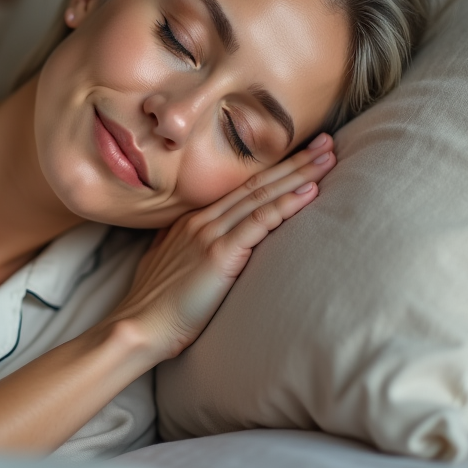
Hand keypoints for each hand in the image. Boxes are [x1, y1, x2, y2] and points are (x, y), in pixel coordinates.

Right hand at [108, 133, 336, 360]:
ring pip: (261, 195)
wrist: (140, 325)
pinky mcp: (219, 253)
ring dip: (298, 174)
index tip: (302, 155)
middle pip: (256, 183)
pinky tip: (309, 191)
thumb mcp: (170, 265)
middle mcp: (202, 220)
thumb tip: (206, 248)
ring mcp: (209, 233)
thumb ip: (189, 249)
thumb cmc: (156, 305)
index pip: (242, 188)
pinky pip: (259, 221)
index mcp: (193, 221)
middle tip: (327, 142)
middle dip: (294, 161)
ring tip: (327, 158)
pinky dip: (286, 204)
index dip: (274, 170)